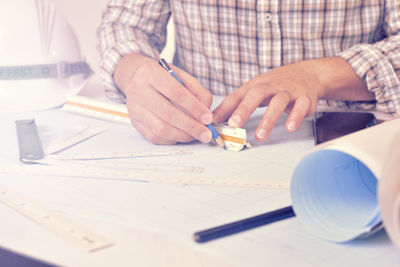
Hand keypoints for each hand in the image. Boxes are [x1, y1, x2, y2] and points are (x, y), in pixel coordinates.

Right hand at [114, 54, 213, 144]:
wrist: (136, 77)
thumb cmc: (161, 76)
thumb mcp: (181, 75)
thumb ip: (197, 92)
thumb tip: (206, 113)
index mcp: (151, 73)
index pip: (175, 93)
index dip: (194, 107)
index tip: (207, 118)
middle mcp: (139, 90)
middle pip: (168, 113)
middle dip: (191, 126)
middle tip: (206, 133)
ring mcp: (134, 108)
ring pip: (161, 129)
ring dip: (183, 135)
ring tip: (196, 135)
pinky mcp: (135, 122)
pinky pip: (155, 136)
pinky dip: (172, 139)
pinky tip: (182, 135)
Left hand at [212, 57, 372, 141]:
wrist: (309, 73)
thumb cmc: (276, 84)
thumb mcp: (254, 89)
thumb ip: (235, 104)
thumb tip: (213, 118)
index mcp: (256, 85)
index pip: (238, 95)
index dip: (225, 108)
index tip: (213, 121)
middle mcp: (271, 86)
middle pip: (256, 94)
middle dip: (244, 109)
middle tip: (234, 124)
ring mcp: (288, 91)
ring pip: (278, 102)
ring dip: (269, 119)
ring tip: (260, 136)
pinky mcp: (304, 98)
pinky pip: (300, 106)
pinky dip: (295, 116)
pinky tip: (290, 127)